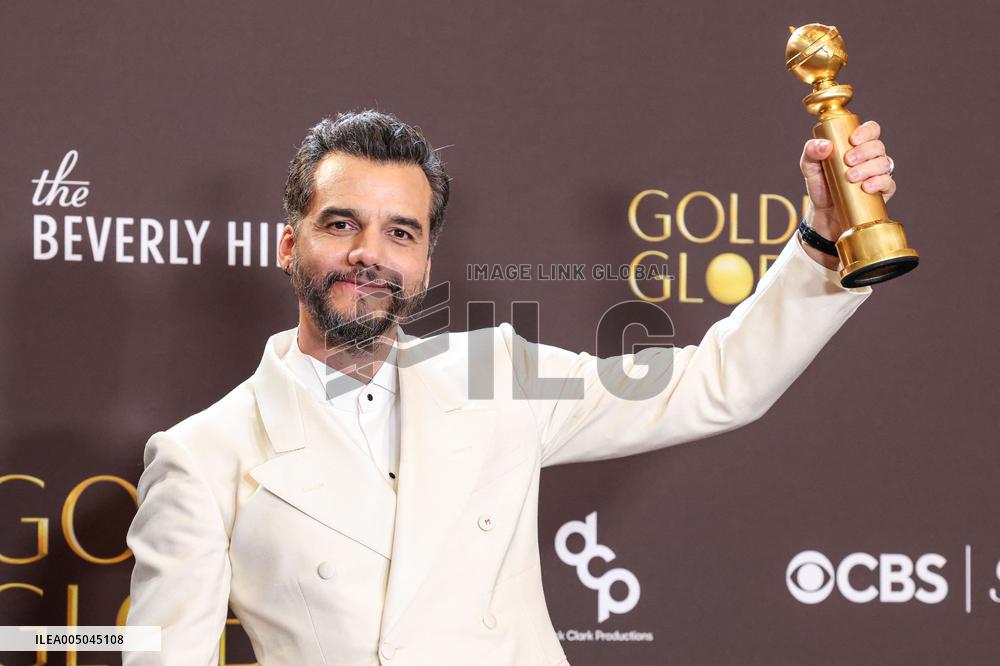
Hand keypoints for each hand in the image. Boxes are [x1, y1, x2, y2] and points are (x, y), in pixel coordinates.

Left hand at [798, 120, 896, 268]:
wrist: (824, 214)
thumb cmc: (820, 186)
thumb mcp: (809, 167)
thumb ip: (811, 152)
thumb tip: (825, 145)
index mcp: (857, 146)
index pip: (871, 130)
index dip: (866, 131)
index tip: (852, 140)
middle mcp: (871, 158)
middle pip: (878, 146)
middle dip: (864, 151)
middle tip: (847, 161)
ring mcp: (878, 174)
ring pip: (883, 163)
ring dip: (868, 168)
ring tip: (850, 177)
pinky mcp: (882, 191)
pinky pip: (888, 183)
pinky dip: (878, 183)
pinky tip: (866, 187)